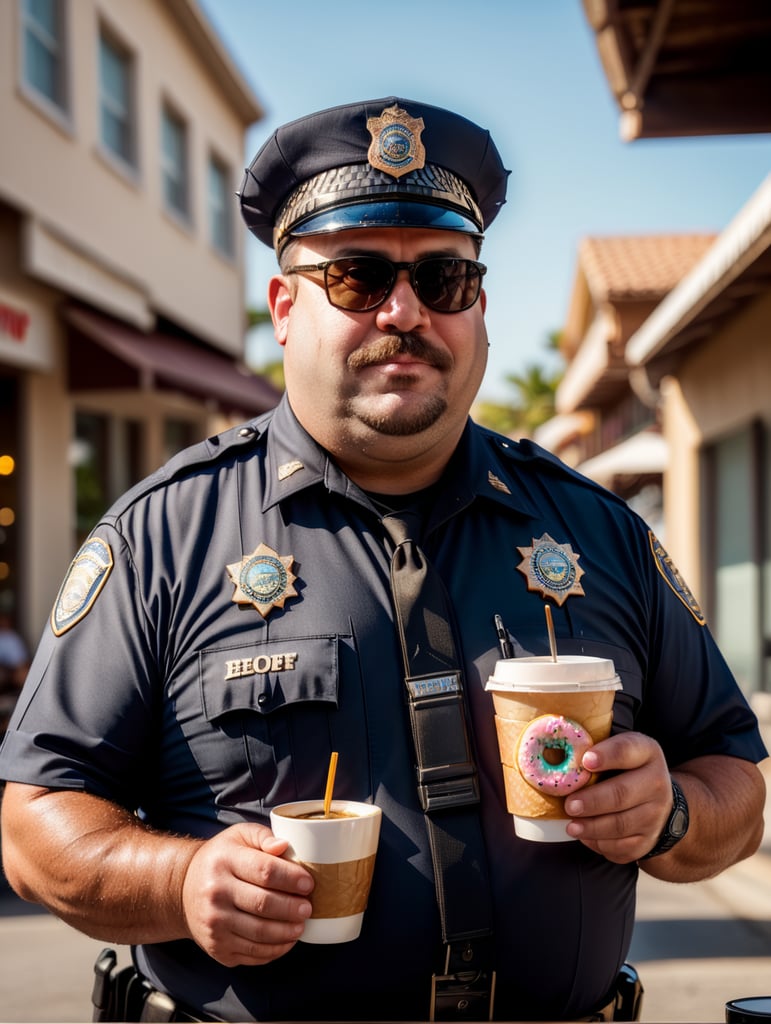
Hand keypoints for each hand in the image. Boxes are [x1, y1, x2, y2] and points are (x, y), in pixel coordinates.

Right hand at [181, 822, 313, 965]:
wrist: (183, 889)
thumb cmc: (221, 858)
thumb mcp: (239, 836)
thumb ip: (263, 836)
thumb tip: (283, 846)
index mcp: (224, 861)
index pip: (265, 871)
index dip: (292, 878)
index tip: (308, 883)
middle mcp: (215, 893)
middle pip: (264, 904)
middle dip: (292, 908)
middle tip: (308, 907)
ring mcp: (214, 924)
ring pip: (259, 933)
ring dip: (287, 932)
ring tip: (301, 925)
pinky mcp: (217, 947)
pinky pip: (252, 953)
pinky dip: (275, 950)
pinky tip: (286, 940)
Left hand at [563, 732, 671, 862]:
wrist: (655, 799)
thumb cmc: (623, 768)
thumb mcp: (615, 749)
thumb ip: (593, 749)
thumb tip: (555, 755)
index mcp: (646, 753)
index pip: (628, 749)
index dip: (607, 755)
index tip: (585, 761)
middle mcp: (656, 783)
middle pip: (623, 794)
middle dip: (593, 801)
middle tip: (569, 805)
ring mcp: (655, 815)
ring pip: (621, 825)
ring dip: (592, 827)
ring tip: (571, 826)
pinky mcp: (647, 840)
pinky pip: (622, 847)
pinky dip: (600, 844)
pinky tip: (585, 836)